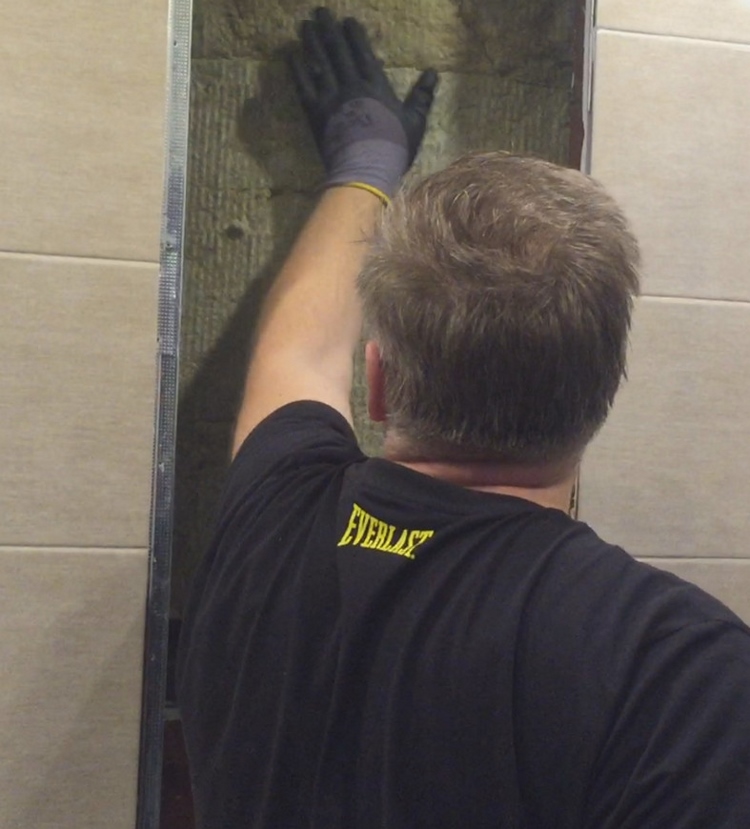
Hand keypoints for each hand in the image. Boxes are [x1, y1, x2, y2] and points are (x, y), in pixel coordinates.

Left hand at [289, 7, 437, 200]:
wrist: (366, 171)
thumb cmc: (394, 149)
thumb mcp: (415, 123)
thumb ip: (422, 96)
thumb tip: (433, 73)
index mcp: (376, 86)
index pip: (362, 52)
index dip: (354, 34)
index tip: (346, 20)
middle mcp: (351, 85)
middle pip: (338, 51)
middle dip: (329, 29)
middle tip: (320, 11)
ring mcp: (331, 99)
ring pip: (319, 63)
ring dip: (311, 42)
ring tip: (305, 24)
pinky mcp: (315, 114)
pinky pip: (304, 86)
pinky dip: (297, 70)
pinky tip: (291, 55)